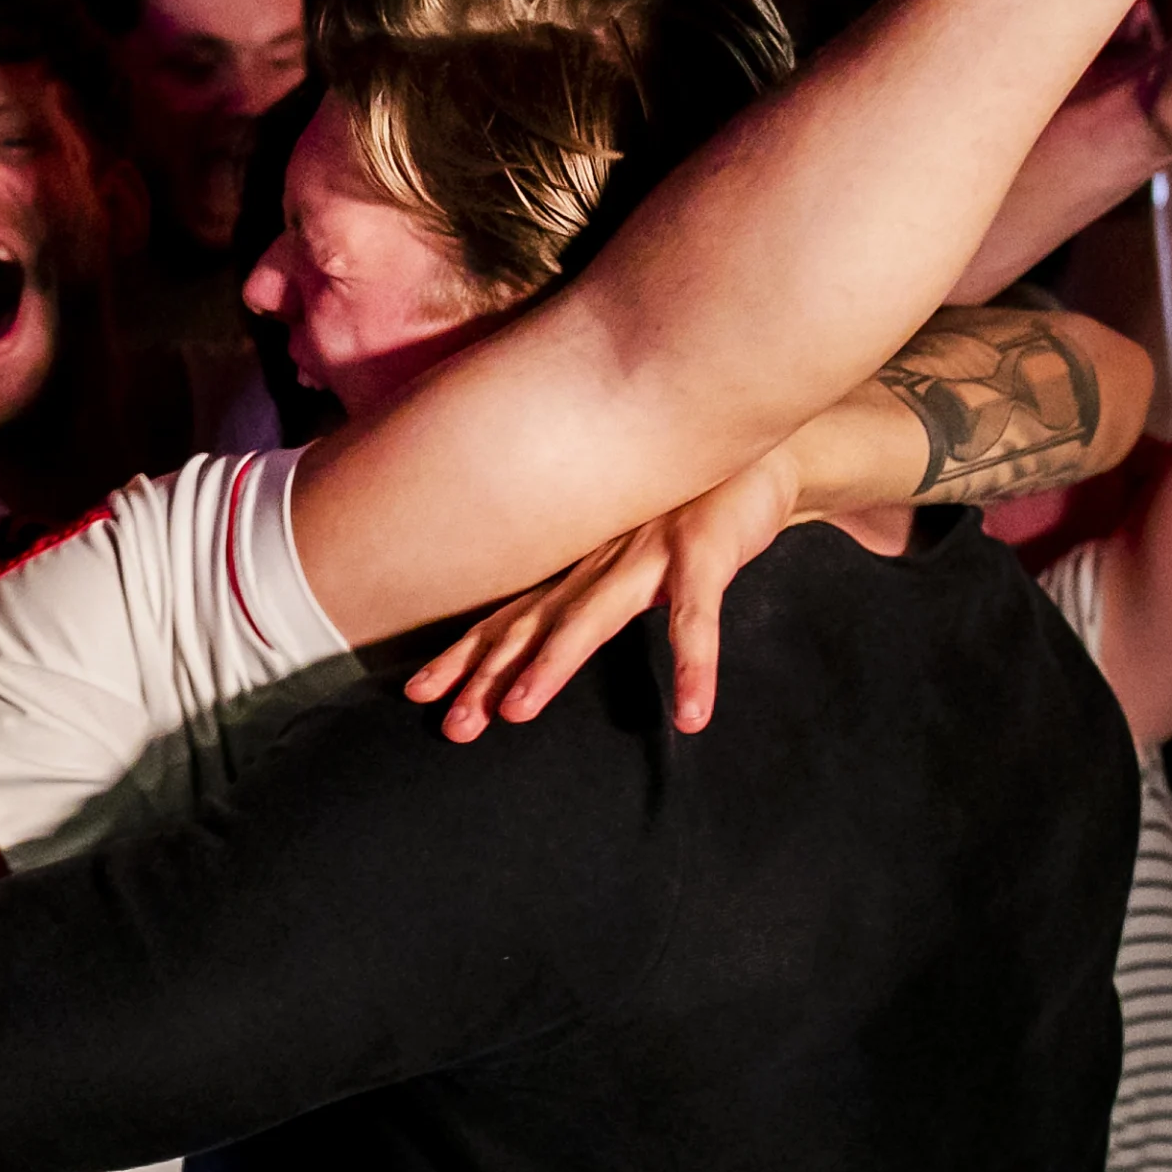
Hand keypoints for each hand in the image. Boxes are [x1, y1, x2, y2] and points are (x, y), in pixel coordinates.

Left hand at [403, 445, 798, 738]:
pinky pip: (697, 617)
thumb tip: (549, 637)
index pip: (510, 619)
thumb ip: (593, 592)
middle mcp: (600, 564)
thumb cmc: (688, 506)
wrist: (755, 447)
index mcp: (581, 570)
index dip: (464, 657)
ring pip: (591, 617)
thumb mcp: (630, 553)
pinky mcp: (704, 553)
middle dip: (486, 674)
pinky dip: (695, 666)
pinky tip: (694, 713)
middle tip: (451, 725)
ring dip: (552, 663)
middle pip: (531, 625)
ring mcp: (649, 556)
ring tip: (518, 711)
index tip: (416, 692)